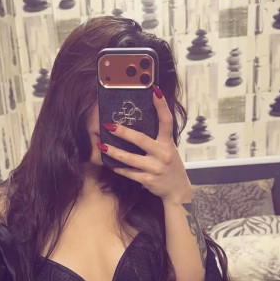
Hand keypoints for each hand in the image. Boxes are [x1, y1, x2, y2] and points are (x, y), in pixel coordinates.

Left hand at [97, 84, 192, 204]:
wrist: (177, 190)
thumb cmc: (170, 165)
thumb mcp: (169, 149)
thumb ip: (157, 138)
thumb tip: (139, 122)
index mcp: (168, 143)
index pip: (166, 121)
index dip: (161, 106)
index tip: (155, 90)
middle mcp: (163, 154)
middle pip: (141, 140)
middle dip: (123, 132)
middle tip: (109, 125)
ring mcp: (155, 168)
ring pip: (130, 159)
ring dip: (114, 152)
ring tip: (102, 144)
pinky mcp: (148, 180)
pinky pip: (129, 173)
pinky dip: (118, 168)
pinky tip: (109, 163)